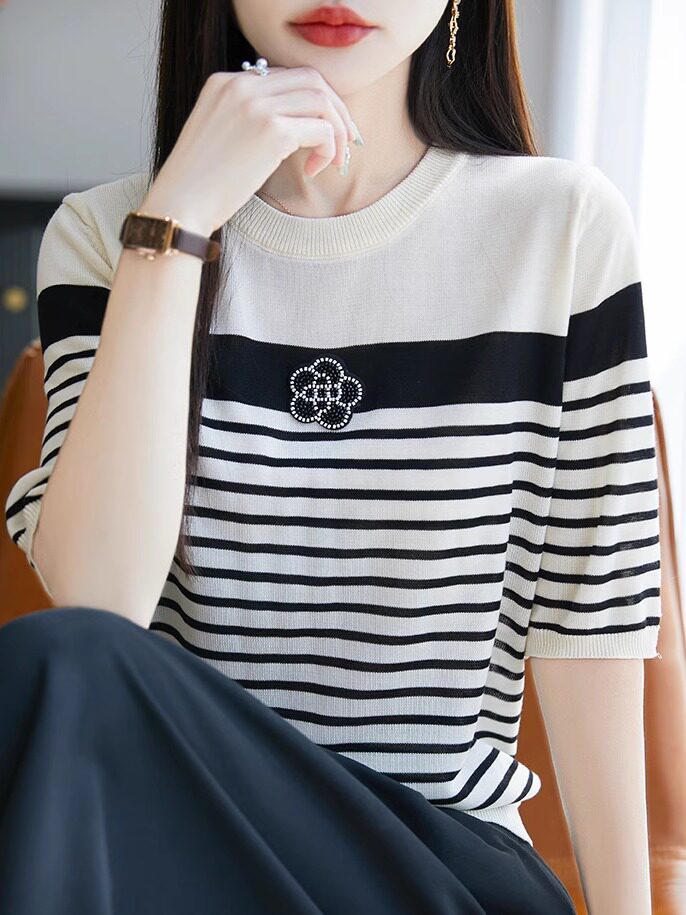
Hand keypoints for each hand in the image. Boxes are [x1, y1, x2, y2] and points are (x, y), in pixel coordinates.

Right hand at [140, 64, 357, 235]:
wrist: (180, 203)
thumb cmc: (199, 183)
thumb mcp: (219, 134)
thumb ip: (247, 118)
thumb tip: (293, 126)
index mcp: (225, 81)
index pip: (286, 76)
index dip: (314, 101)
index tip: (326, 129)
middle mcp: (242, 85)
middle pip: (311, 79)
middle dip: (336, 110)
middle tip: (346, 143)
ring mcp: (257, 105)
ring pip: (322, 101)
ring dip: (337, 130)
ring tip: (334, 161)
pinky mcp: (272, 131)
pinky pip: (321, 129)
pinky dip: (328, 148)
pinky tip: (315, 170)